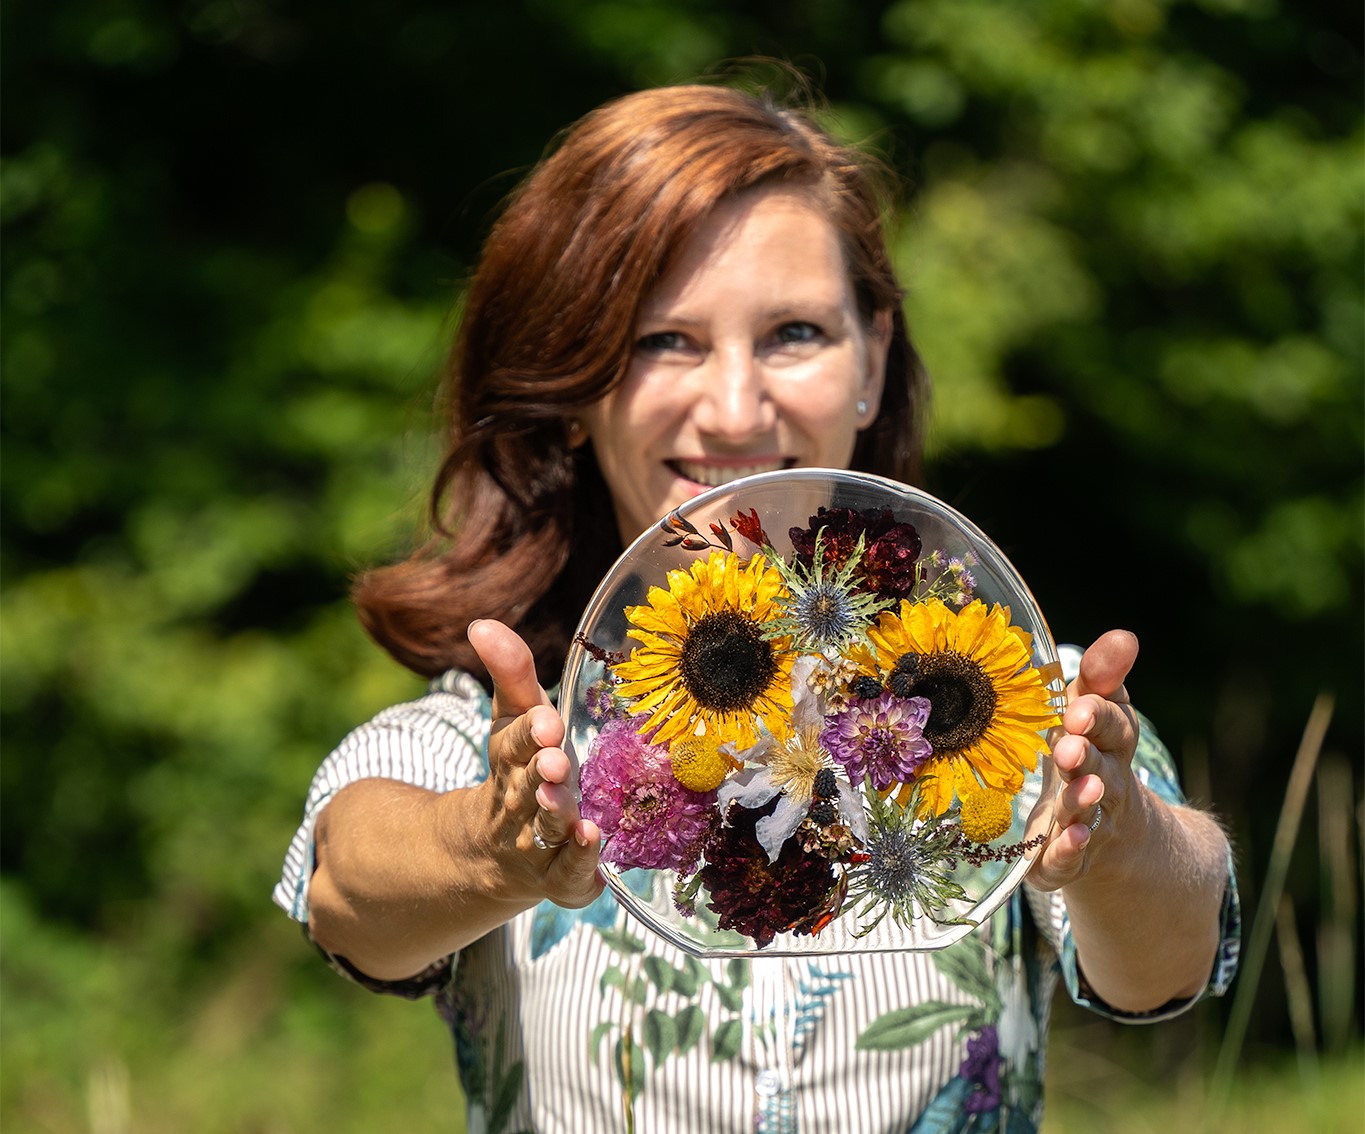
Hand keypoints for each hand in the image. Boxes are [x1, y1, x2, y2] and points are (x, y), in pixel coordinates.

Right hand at [466, 619, 603, 908]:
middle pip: (529, 788)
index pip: (515, 742)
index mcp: (510, 759)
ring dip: (558, 817)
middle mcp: (522, 802)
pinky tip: (593, 841)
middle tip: (555, 760)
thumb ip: (511, 672)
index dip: (529, 731)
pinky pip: (568, 875)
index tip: (546, 721)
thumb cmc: (520, 769)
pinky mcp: (561, 879)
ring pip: (546, 830)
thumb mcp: (512, 717)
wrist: (495, 851)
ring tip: (570, 805)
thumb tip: (481, 623)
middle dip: (541, 774)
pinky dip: (579, 861)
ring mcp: (539, 843)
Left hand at [1026, 629, 1140, 891]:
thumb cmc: (1091, 756)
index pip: (1112, 726)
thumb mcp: (1095, 716)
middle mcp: (1106, 785)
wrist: (1116, 839)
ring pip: (1088, 814)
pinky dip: (1065, 854)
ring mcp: (1090, 825)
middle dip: (1087, 758)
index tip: (1079, 708)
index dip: (1098, 717)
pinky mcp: (1066, 859)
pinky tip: (1063, 843)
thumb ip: (1100, 679)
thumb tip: (1124, 636)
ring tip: (1076, 792)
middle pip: (1102, 770)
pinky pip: (1067, 861)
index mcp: (1110, 745)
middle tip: (1068, 746)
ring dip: (1081, 802)